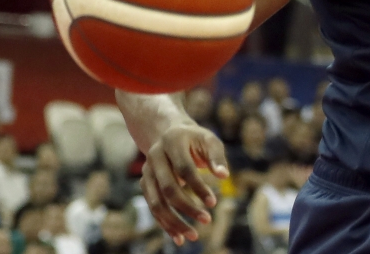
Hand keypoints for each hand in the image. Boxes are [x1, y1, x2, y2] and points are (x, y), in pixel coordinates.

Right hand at [141, 123, 229, 244]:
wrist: (168, 133)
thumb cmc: (195, 139)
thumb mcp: (209, 140)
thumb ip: (216, 156)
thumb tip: (224, 176)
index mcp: (172, 142)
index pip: (185, 169)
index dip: (198, 187)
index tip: (213, 203)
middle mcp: (155, 157)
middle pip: (168, 188)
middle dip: (187, 207)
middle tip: (207, 220)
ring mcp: (147, 171)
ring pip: (156, 203)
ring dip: (174, 222)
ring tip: (193, 236)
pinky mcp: (145, 184)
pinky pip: (153, 208)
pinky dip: (165, 224)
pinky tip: (179, 238)